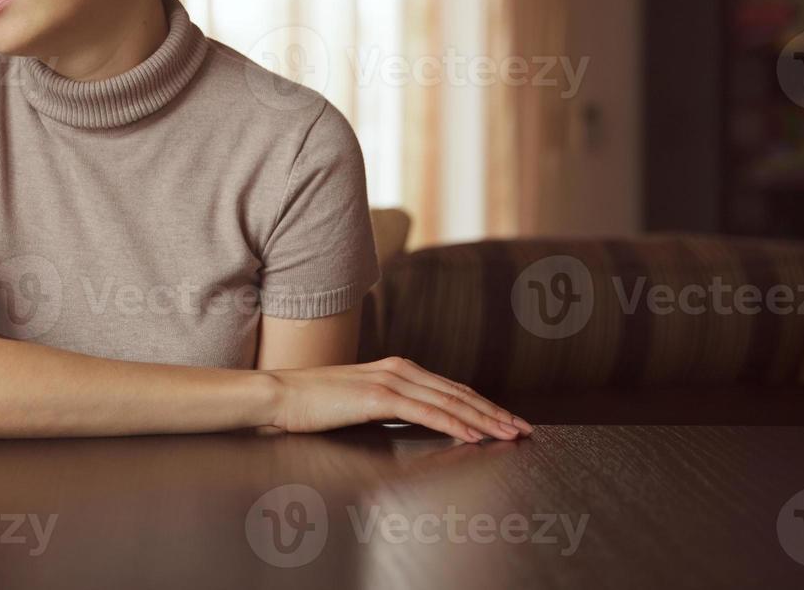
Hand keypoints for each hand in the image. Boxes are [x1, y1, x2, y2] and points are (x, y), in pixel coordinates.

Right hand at [266, 355, 533, 442]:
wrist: (279, 394)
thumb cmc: (311, 403)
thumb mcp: (358, 401)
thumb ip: (387, 405)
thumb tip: (412, 419)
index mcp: (395, 369)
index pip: (450, 388)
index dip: (482, 404)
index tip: (507, 420)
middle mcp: (398, 369)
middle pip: (459, 392)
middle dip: (495, 412)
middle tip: (524, 428)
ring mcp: (389, 381)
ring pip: (450, 401)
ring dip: (485, 419)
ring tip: (510, 433)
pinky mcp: (377, 397)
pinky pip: (426, 412)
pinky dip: (455, 423)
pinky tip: (473, 435)